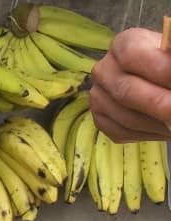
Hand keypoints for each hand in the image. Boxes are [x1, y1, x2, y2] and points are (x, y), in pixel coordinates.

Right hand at [90, 27, 170, 142]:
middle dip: (158, 104)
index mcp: (123, 44)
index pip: (131, 56)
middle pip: (126, 91)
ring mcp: (99, 97)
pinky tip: (164, 127)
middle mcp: (104, 70)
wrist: (161, 82)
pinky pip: (122, 131)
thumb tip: (170, 69)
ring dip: (156, 123)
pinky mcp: (101, 120)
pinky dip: (147, 133)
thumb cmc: (168, 66)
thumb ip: (170, 56)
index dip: (159, 69)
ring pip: (125, 116)